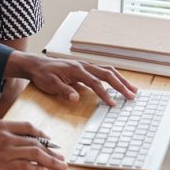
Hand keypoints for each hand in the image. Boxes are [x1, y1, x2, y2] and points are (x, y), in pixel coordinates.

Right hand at [0, 119, 66, 169]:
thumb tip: (9, 139)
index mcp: (1, 124)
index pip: (28, 127)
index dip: (41, 134)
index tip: (50, 140)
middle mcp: (5, 135)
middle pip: (35, 141)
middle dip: (51, 150)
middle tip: (61, 156)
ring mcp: (4, 150)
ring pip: (34, 153)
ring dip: (49, 160)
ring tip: (59, 166)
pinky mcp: (1, 165)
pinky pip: (24, 166)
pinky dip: (36, 169)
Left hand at [5, 52, 137, 105]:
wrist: (37, 65)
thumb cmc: (44, 75)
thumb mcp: (50, 84)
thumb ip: (64, 90)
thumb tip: (76, 98)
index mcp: (76, 70)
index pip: (95, 82)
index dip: (105, 94)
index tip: (113, 104)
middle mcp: (84, 65)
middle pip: (107, 74)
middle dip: (120, 85)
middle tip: (132, 96)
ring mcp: (86, 65)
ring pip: (108, 70)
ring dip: (121, 79)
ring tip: (132, 90)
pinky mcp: (86, 68)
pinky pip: (103, 71)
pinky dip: (114, 77)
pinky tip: (120, 83)